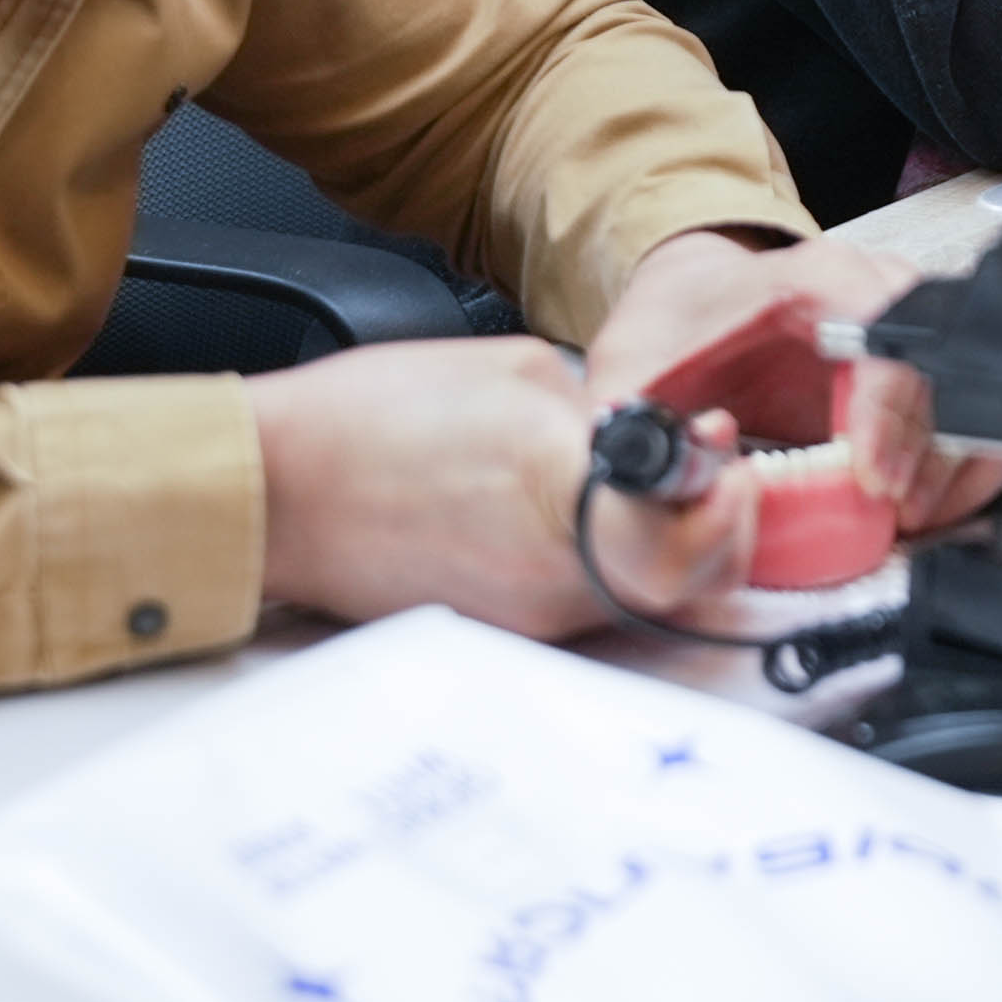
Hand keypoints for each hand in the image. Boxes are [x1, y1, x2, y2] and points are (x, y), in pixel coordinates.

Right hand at [248, 336, 754, 638]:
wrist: (272, 488)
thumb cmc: (369, 419)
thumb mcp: (516, 373)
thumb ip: (600, 412)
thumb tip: (651, 436)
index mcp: (562, 494)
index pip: (693, 540)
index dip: (729, 509)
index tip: (728, 467)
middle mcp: (551, 577)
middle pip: (680, 582)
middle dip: (711, 530)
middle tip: (706, 479)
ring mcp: (522, 615)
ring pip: (631, 595)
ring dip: (653, 544)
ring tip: (628, 486)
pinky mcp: (493, 629)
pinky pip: (573, 599)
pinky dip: (590, 560)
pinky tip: (563, 515)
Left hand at [582, 230, 1001, 531]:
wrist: (699, 295)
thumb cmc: (679, 323)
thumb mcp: (632, 364)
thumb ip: (631, 418)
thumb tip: (675, 471)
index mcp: (816, 278)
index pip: (888, 334)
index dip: (891, 410)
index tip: (873, 478)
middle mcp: (880, 291)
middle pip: (951, 366)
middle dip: (934, 453)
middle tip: (900, 515)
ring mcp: (912, 328)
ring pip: (978, 392)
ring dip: (957, 466)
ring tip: (910, 519)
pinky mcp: (925, 369)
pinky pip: (976, 416)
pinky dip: (964, 467)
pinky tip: (924, 505)